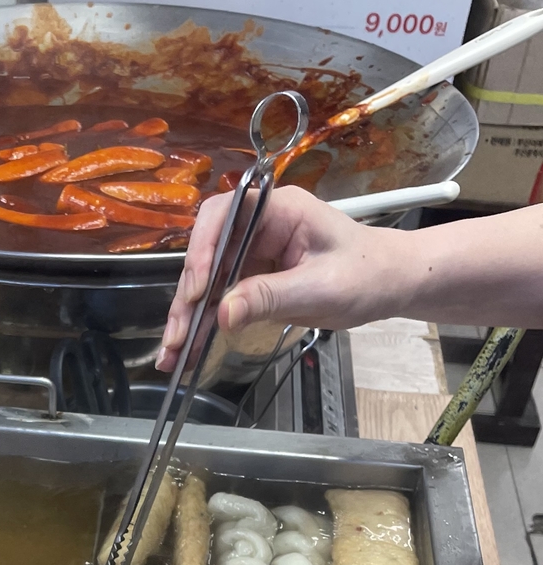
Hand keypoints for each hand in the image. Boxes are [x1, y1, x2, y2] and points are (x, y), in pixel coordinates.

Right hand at [155, 187, 398, 371]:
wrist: (390, 284)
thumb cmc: (367, 274)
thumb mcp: (320, 288)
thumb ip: (270, 297)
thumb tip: (223, 313)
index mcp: (278, 210)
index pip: (224, 216)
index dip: (202, 250)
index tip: (197, 291)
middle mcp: (258, 227)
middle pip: (206, 254)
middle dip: (187, 296)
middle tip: (177, 335)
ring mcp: (252, 254)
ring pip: (207, 282)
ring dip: (188, 317)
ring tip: (173, 354)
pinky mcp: (252, 279)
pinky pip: (220, 300)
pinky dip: (204, 325)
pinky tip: (189, 350)